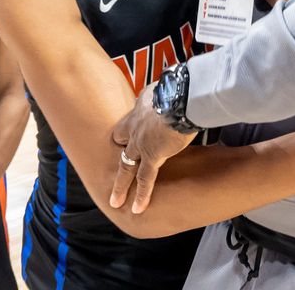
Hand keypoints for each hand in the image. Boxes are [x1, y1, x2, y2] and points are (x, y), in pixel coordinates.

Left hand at [109, 85, 195, 213]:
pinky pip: (144, 179)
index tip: (127, 135)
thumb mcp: (167, 85)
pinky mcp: (152, 156)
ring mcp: (140, 143)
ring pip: (126, 166)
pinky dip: (141, 195)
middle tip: (115, 166)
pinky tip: (137, 209)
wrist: (179, 97)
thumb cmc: (179, 87)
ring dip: (120, 185)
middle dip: (120, 153)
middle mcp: (136, 125)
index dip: (128, 129)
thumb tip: (175, 85)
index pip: (129, 120)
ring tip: (115, 200)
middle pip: (120, 141)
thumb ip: (167, 90)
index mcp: (140, 107)